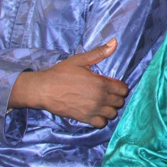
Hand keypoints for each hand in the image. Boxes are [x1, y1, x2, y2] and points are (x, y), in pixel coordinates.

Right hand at [11, 39, 128, 127]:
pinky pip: (101, 124)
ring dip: (110, 109)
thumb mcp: (80, 60)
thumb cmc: (61, 73)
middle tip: (107, 93)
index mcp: (101, 84)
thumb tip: (114, 42)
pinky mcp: (84, 118)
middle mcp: (99, 99)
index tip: (112, 84)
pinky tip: (96, 112)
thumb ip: (99, 52)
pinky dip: (101, 119)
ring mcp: (92, 110)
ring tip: (102, 102)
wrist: (43, 90)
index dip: (120, 86)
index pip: (123, 89)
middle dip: (116, 97)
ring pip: (112, 114)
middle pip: (119, 102)